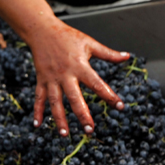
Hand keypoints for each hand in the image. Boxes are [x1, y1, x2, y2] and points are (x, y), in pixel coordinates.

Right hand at [26, 19, 128, 135]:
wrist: (42, 30)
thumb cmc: (67, 36)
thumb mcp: (89, 43)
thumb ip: (108, 53)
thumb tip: (127, 57)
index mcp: (79, 66)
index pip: (97, 83)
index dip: (109, 95)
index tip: (120, 106)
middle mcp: (65, 74)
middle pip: (74, 97)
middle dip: (82, 114)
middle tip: (90, 130)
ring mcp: (51, 78)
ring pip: (55, 102)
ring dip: (59, 119)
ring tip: (64, 134)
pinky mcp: (41, 80)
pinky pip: (39, 98)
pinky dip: (37, 111)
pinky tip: (38, 125)